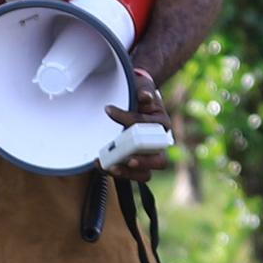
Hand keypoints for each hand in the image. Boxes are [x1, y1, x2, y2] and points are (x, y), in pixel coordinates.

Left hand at [113, 64, 173, 179]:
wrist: (133, 101)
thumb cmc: (140, 95)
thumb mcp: (143, 87)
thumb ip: (144, 91)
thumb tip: (145, 96)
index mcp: (162, 125)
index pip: (148, 126)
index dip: (129, 119)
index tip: (109, 110)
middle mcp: (157, 144)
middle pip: (159, 160)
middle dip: (144, 161)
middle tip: (130, 159)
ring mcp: (145, 157)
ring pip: (145, 174)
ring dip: (129, 172)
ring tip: (112, 166)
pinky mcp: (132, 163)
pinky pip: (128, 175)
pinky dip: (114, 172)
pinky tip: (100, 164)